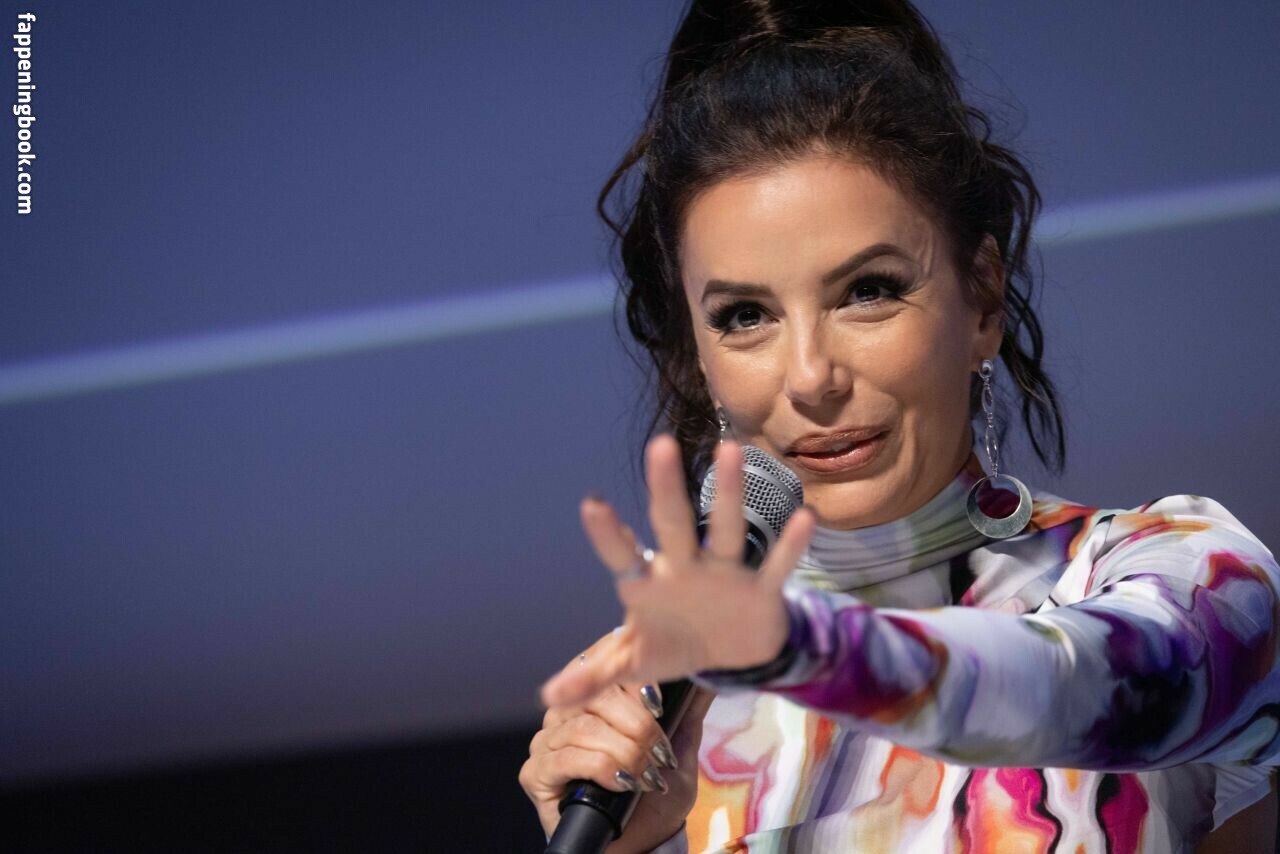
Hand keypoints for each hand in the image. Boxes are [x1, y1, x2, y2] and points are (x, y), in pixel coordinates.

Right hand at [519, 656, 716, 851]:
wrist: (641, 844)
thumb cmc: (653, 797)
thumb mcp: (678, 748)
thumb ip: (688, 710)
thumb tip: (706, 677)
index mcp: (591, 698)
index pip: (600, 663)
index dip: (629, 678)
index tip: (658, 701)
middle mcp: (562, 714)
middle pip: (595, 696)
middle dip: (638, 725)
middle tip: (661, 754)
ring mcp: (545, 743)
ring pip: (585, 727)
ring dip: (626, 752)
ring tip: (648, 775)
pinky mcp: (535, 774)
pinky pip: (568, 757)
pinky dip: (603, 768)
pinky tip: (623, 783)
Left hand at [541, 435, 815, 708]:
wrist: (732, 655)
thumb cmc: (673, 643)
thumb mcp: (635, 663)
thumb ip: (595, 675)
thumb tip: (547, 696)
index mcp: (649, 583)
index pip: (623, 555)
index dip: (608, 535)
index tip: (592, 505)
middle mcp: (685, 567)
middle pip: (673, 524)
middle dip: (666, 489)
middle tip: (660, 445)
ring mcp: (725, 573)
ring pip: (726, 530)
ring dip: (729, 494)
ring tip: (730, 450)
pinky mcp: (760, 591)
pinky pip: (777, 566)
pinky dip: (791, 547)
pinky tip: (805, 517)